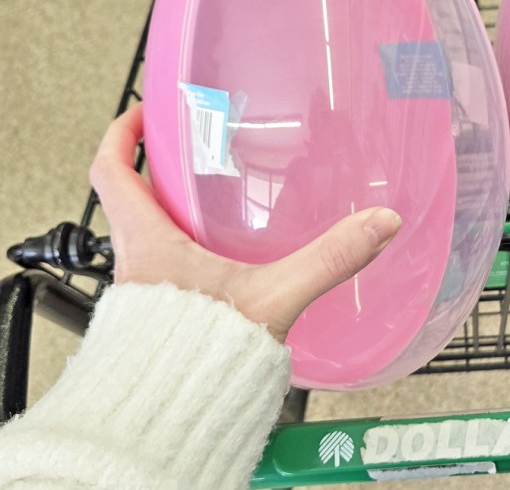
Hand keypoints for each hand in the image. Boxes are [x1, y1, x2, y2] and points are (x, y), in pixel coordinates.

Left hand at [89, 103, 400, 341]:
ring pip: (151, 234)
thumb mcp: (273, 297)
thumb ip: (328, 258)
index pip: (112, 169)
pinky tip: (231, 261)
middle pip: (132, 198)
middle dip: (162, 170)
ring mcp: (147, 291)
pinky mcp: (163, 316)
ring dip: (178, 213)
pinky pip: (169, 269)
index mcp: (150, 243)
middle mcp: (139, 263)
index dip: (123, 132)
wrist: (174, 420)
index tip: (146, 110)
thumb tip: (376, 224)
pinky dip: (193, 253)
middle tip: (200, 150)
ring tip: (222, 200)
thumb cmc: (199, 364)